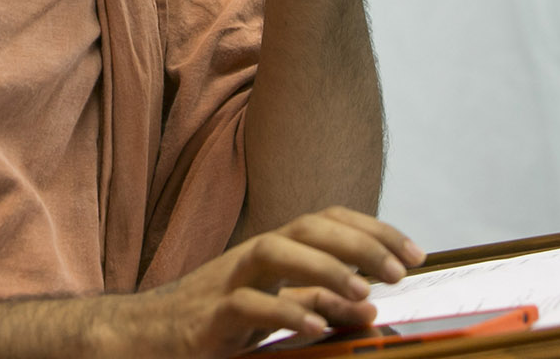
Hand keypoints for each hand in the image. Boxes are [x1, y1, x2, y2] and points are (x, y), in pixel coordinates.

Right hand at [101, 207, 422, 358]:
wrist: (143, 338)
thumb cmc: (212, 322)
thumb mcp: (274, 312)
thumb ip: (318, 305)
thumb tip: (370, 308)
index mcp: (272, 251)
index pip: (328, 221)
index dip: (373, 230)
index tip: (415, 254)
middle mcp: (252, 255)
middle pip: (307, 226)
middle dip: (358, 243)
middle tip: (399, 272)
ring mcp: (226, 281)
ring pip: (275, 251)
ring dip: (323, 268)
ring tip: (361, 293)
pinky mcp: (207, 316)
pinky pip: (247, 305)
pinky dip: (284, 312)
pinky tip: (316, 326)